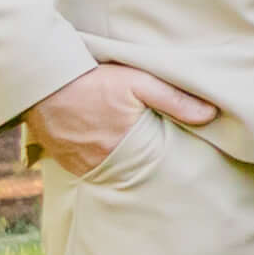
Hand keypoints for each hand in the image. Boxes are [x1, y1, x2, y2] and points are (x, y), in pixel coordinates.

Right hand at [23, 58, 219, 181]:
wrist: (42, 83)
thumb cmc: (93, 80)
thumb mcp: (139, 82)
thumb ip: (175, 99)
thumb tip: (211, 115)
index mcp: (125, 147)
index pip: (156, 167)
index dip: (170, 165)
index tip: (183, 163)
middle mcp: (102, 163)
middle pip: (134, 174)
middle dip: (148, 170)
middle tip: (162, 164)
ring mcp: (81, 165)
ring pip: (112, 173)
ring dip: (124, 167)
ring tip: (136, 157)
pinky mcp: (66, 162)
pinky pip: (90, 170)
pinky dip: (102, 164)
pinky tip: (110, 153)